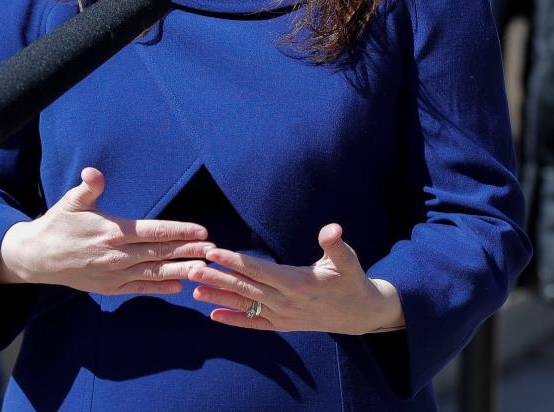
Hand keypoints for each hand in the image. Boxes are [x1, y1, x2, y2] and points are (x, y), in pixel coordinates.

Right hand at [0, 167, 212, 294]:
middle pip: (160, 254)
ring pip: (154, 274)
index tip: (202, 231)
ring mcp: (114, 274)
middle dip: (189, 251)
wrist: (37, 258)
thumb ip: (88, 188)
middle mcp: (116, 255)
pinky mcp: (110, 288)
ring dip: (181, 271)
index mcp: (111, 231)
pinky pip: (140, 288)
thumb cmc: (57, 225)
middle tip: (215, 250)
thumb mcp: (70, 202)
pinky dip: (160, 288)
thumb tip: (94, 173)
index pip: (153, 232)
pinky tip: (179, 286)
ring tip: (205, 269)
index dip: (179, 231)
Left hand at [188, 223, 405, 334]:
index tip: (213, 253)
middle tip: (191, 269)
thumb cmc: (352, 281)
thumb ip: (335, 245)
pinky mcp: (283, 325)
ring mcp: (283, 316)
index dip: (235, 261)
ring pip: (245, 305)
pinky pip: (254, 323)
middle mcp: (286, 302)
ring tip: (194, 291)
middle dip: (217, 278)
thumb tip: (332, 228)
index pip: (260, 270)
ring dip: (219, 298)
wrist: (362, 315)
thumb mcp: (349, 261)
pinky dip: (234, 320)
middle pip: (245, 288)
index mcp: (298, 283)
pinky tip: (213, 315)